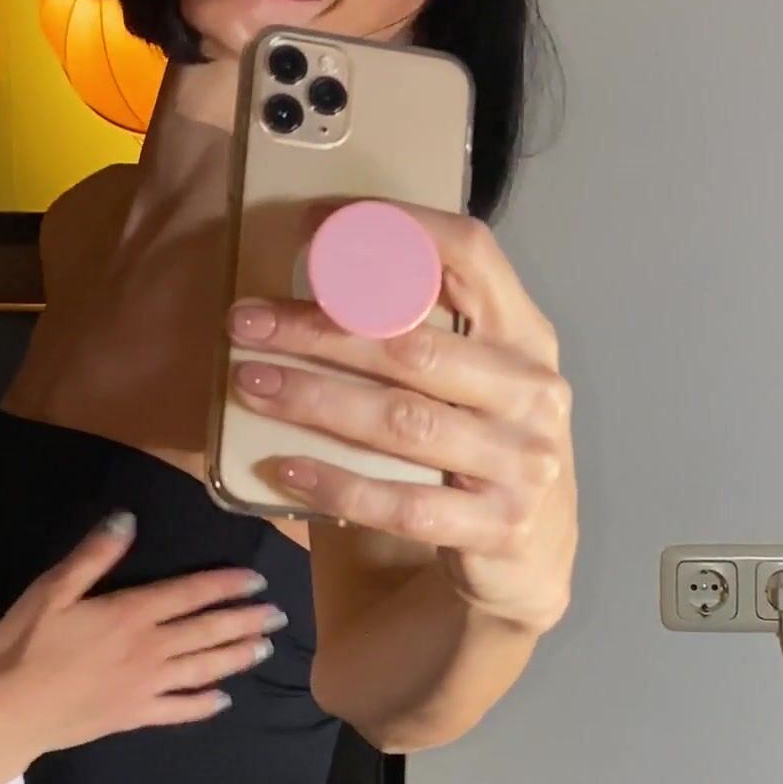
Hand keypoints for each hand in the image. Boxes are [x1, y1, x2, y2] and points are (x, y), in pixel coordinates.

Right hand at [0, 513, 283, 747]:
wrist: (9, 711)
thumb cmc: (25, 646)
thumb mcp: (52, 590)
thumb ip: (93, 557)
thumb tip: (128, 520)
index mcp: (130, 614)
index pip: (189, 594)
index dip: (225, 586)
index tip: (257, 581)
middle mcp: (149, 649)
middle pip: (206, 631)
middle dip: (244, 621)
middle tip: (279, 615)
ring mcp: (146, 686)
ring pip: (202, 668)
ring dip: (235, 657)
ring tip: (264, 648)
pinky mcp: (135, 716)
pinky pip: (179, 710)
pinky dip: (203, 705)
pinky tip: (223, 700)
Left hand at [226, 210, 575, 636]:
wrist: (534, 559)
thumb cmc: (480, 446)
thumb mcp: (474, 376)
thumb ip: (424, 327)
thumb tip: (317, 275)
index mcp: (526, 334)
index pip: (471, 254)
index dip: (394, 228)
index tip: (317, 224)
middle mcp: (535, 391)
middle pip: (414, 344)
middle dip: (319, 328)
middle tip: (247, 323)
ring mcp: (524, 463)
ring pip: (403, 421)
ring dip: (316, 398)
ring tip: (251, 381)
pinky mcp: (499, 528)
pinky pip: (402, 503)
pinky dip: (337, 483)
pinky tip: (284, 467)